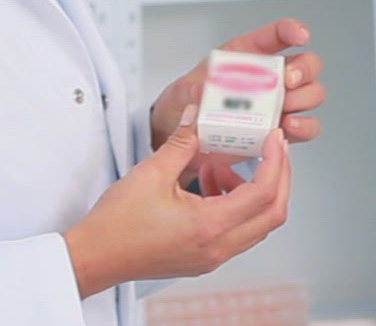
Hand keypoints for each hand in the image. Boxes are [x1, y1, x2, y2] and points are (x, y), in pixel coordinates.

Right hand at [63, 104, 291, 296]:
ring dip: (253, 192)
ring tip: (222, 166)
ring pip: (257, 224)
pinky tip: (208, 185)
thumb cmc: (117, 225)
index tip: (274, 139)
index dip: (275, 162)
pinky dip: (235, 205)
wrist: (96, 256)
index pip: (263, 193)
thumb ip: (181, 142)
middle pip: (272, 214)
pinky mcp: (204, 257)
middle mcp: (218, 247)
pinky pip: (237, 232)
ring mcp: (213, 256)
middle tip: (271, 149)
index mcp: (209, 226)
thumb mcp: (150, 173)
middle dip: (278, 177)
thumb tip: (197, 117)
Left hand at [149, 18, 324, 160]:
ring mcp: (279, 103)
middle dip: (303, 70)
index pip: (278, 34)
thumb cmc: (190, 103)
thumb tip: (200, 92)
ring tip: (284, 110)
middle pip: (307, 64)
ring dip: (304, 99)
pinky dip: (303, 127)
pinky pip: (306, 126)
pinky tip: (287, 127)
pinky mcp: (280, 129)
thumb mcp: (184, 90)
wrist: (186, 138)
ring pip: (312, 93)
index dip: (293, 30)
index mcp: (249, 55)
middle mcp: (270, 76)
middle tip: (286, 81)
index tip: (300, 35)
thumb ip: (192, 89)